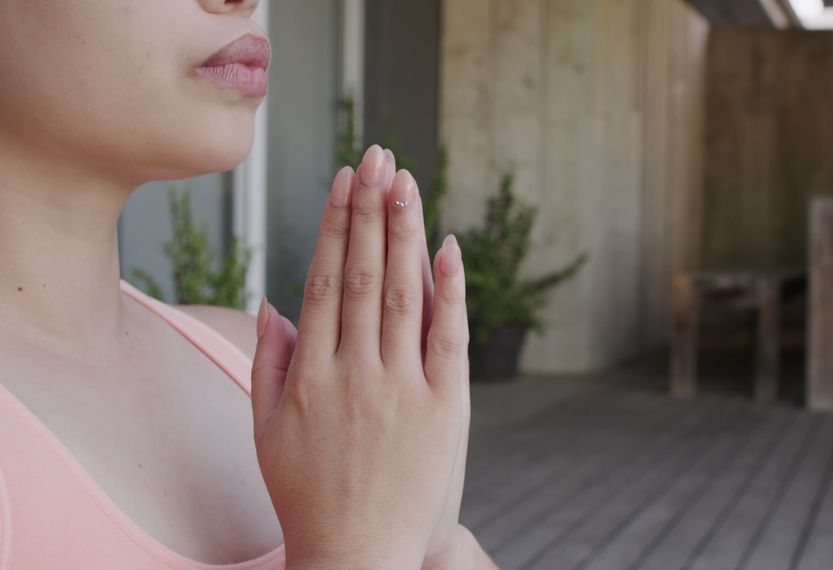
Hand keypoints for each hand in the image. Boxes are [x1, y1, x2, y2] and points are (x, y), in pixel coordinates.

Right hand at [250, 145, 469, 568]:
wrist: (356, 554)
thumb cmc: (306, 493)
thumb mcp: (266, 431)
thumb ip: (268, 363)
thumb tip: (275, 301)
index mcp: (308, 375)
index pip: (323, 281)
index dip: (335, 225)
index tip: (343, 180)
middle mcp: (353, 373)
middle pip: (363, 274)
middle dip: (370, 209)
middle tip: (378, 156)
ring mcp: (400, 388)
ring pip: (402, 294)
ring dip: (404, 232)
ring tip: (405, 181)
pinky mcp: (444, 407)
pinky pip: (446, 336)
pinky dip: (449, 289)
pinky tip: (448, 245)